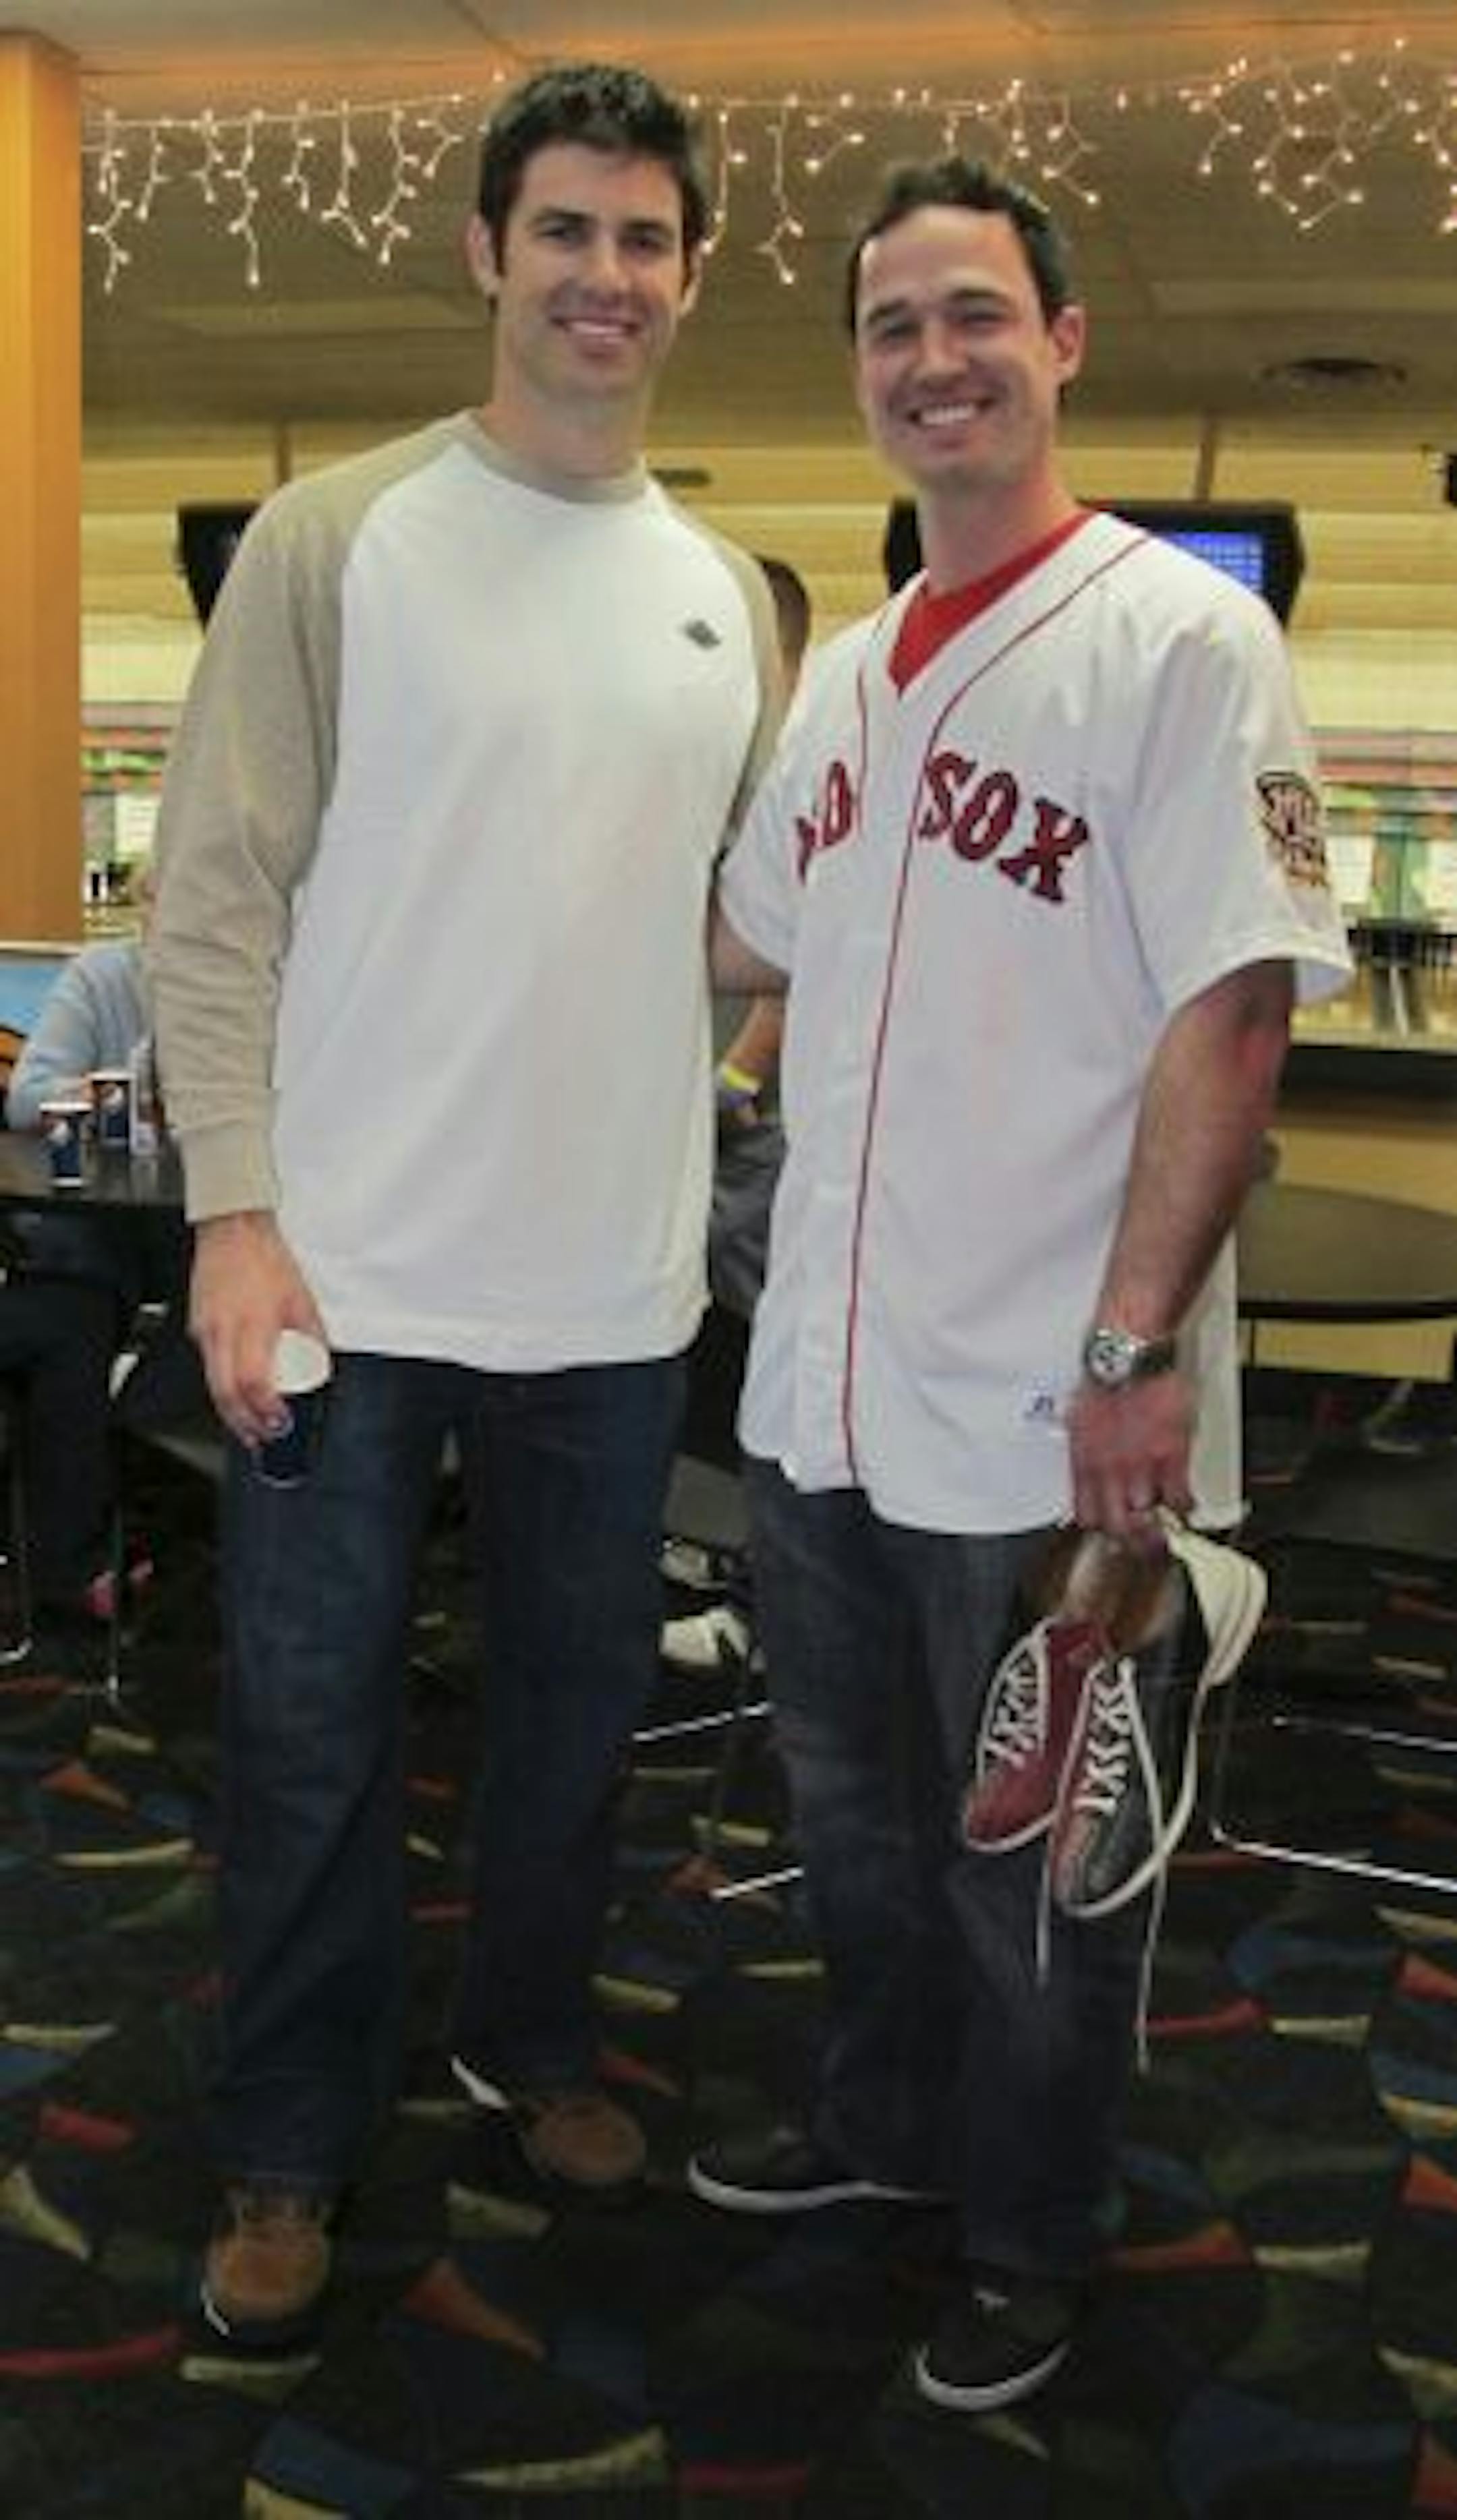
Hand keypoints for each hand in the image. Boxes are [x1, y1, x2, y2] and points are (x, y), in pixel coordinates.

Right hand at [189, 1210, 326, 1446]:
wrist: (232, 1230)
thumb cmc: (267, 1260)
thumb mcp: (303, 1302)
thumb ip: (311, 1339)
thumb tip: (318, 1368)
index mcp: (255, 1324)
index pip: (255, 1382)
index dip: (265, 1410)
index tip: (280, 1423)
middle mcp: (224, 1331)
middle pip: (226, 1395)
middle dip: (244, 1425)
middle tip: (262, 1439)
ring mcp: (206, 1331)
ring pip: (212, 1386)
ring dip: (231, 1413)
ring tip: (251, 1427)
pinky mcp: (197, 1328)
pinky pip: (209, 1366)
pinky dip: (223, 1386)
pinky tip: (237, 1393)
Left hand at [1066, 1371, 1193, 1548]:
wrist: (1128, 1355)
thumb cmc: (1104, 1377)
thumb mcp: (1078, 1418)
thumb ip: (1086, 1449)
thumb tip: (1088, 1466)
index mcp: (1083, 1462)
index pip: (1086, 1514)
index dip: (1099, 1525)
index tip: (1109, 1527)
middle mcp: (1108, 1470)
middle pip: (1117, 1525)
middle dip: (1129, 1539)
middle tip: (1140, 1542)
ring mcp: (1140, 1466)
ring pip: (1147, 1518)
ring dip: (1157, 1526)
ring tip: (1164, 1529)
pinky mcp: (1170, 1456)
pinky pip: (1178, 1497)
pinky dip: (1184, 1507)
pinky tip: (1186, 1508)